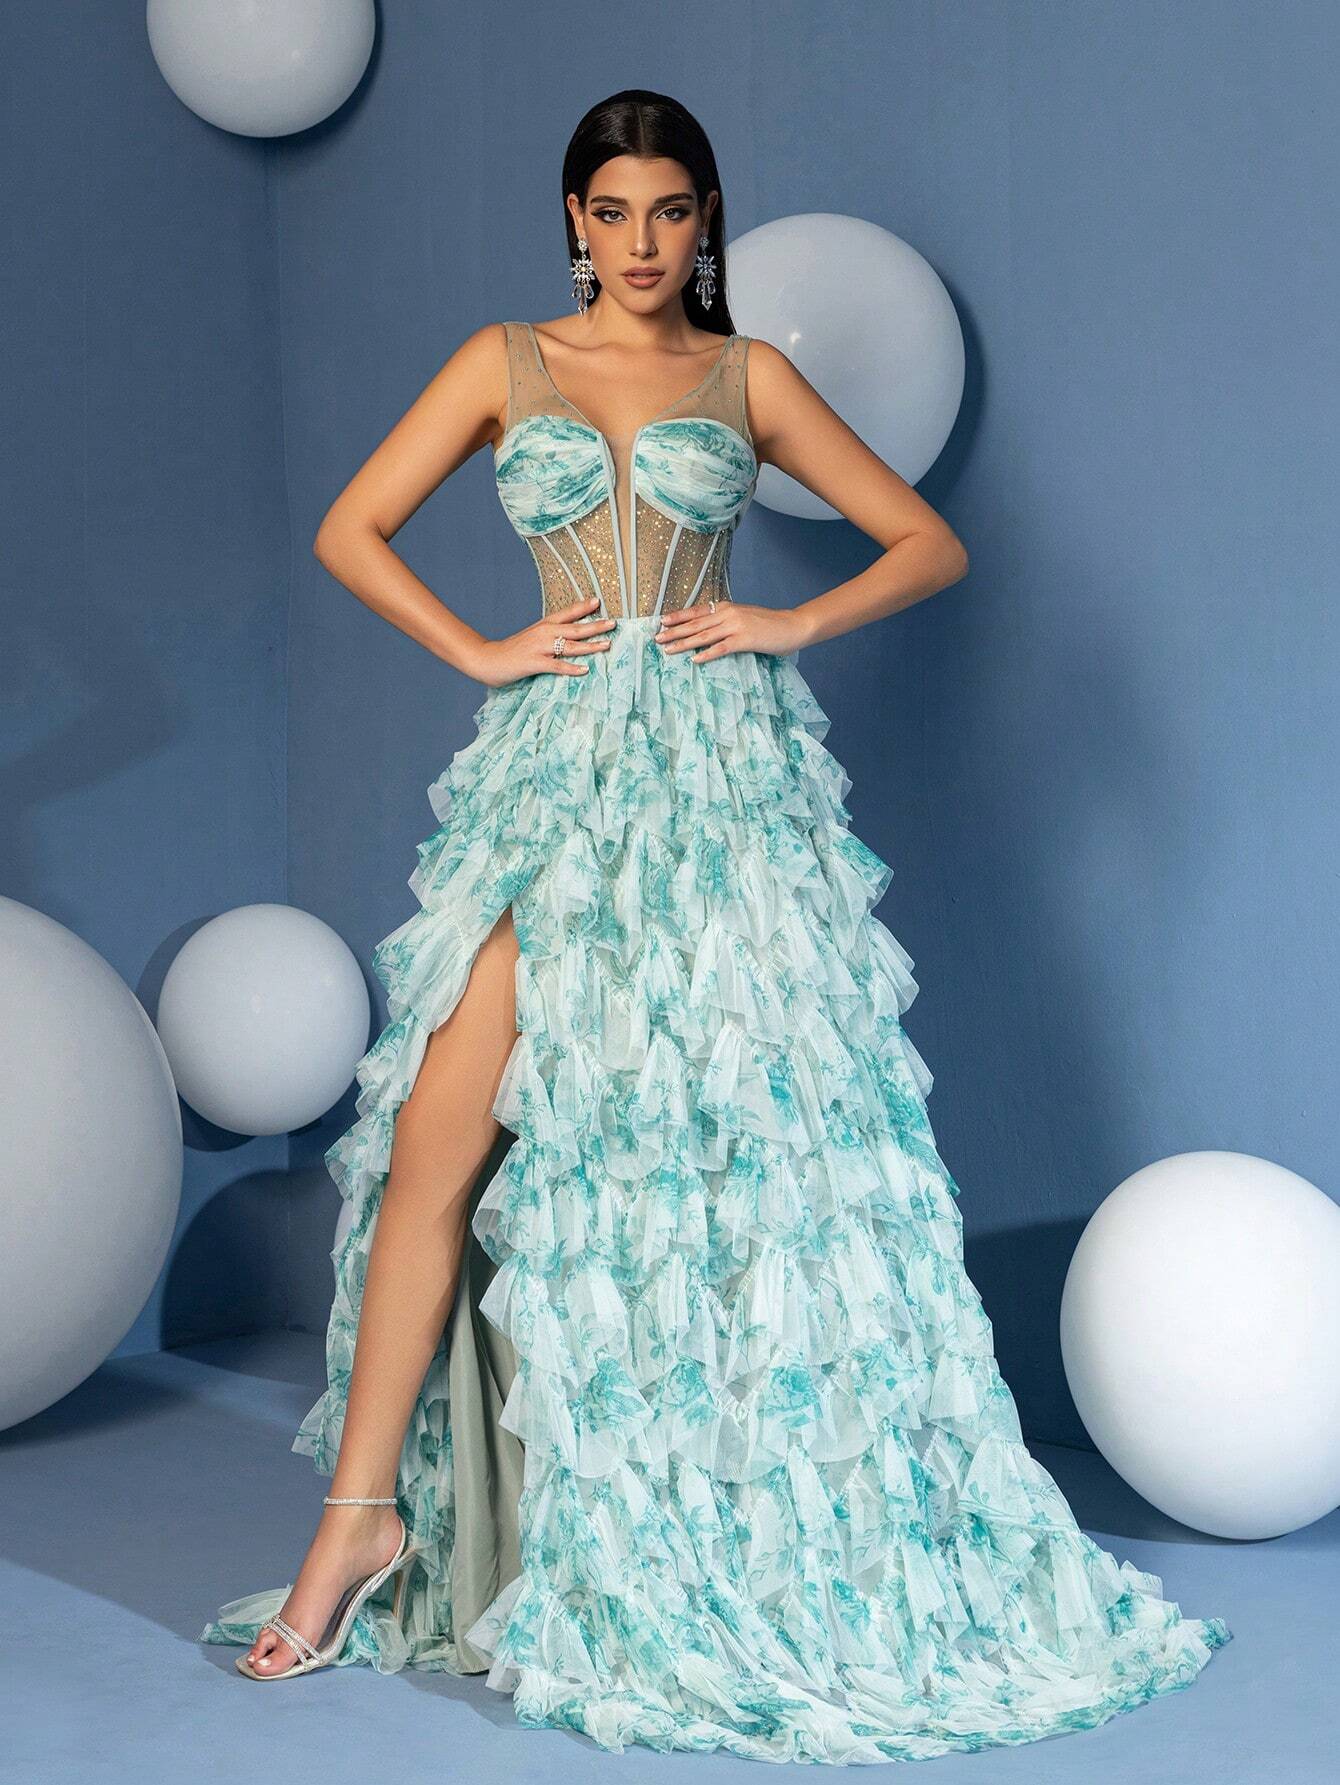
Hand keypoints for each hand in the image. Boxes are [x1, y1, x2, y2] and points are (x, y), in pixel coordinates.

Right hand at [464, 596, 616, 686]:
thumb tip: (568, 639)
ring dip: (590, 645)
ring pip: (570, 645)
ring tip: (607, 644)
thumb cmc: (511, 651)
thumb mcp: (532, 638)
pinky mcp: (534, 663)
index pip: (567, 612)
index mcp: (544, 625)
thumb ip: (550, 637)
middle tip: (614, 623)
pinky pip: (557, 665)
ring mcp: (539, 647)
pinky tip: (584, 670)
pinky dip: (571, 668)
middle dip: (596, 625)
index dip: (583, 606)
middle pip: (575, 628)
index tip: (598, 601)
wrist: (487, 659)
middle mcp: (544, 633)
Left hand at [653, 601, 810, 662]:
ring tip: (668, 649)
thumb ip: (726, 620)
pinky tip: (694, 660)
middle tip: (657, 638)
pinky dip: (706, 654)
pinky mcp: (745, 640)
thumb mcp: (744, 617)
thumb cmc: (769, 624)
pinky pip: (721, 648)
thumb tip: (708, 629)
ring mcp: (736, 626)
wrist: (793, 626)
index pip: (696, 611)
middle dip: (674, 631)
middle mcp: (728, 614)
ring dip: (684, 643)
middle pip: (695, 623)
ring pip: (703, 635)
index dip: (678, 616)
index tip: (661, 621)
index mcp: (726, 607)